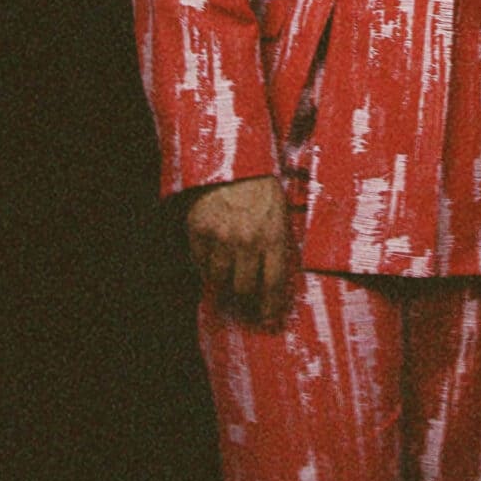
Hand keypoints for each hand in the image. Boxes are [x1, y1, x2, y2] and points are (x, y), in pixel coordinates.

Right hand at [184, 175, 297, 326]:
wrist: (233, 159)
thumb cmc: (262, 186)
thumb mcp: (281, 212)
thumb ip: (278, 244)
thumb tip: (275, 281)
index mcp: (273, 236)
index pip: (273, 285)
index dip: (270, 308)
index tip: (267, 321)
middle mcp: (247, 241)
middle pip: (244, 289)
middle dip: (245, 304)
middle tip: (245, 309)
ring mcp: (221, 237)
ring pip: (219, 281)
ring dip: (223, 290)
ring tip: (226, 291)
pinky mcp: (199, 231)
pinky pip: (200, 263)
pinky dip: (205, 269)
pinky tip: (212, 266)